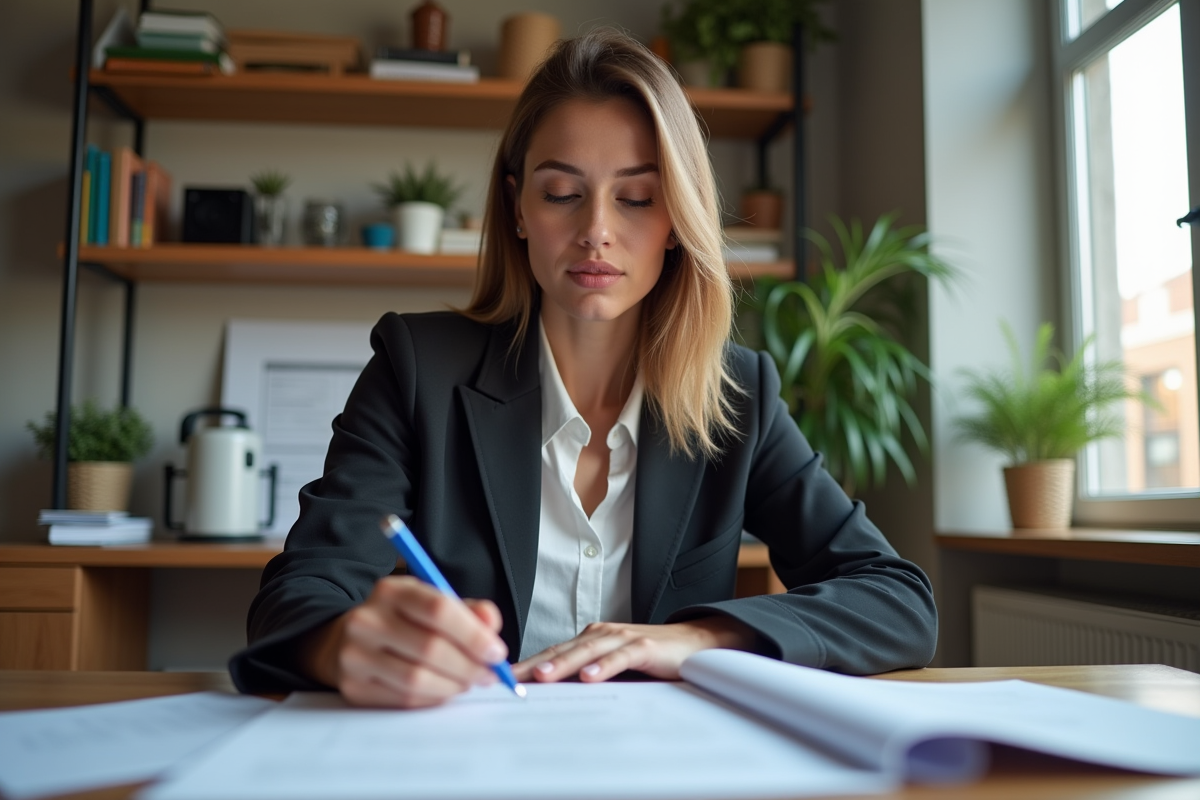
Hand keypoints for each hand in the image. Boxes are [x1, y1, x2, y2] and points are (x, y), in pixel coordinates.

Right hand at [303, 575, 508, 708]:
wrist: (345, 640)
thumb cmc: (402, 622)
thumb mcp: (431, 603)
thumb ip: (467, 611)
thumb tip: (491, 624)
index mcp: (391, 590)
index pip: (438, 609)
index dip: (473, 634)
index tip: (496, 651)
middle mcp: (367, 620)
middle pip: (430, 648)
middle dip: (469, 665)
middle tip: (488, 674)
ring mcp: (355, 655)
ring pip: (417, 679)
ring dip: (453, 685)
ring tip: (467, 682)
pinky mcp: (353, 687)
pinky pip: (404, 699)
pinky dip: (433, 698)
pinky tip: (443, 690)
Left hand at [513, 617, 758, 683]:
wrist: (694, 644)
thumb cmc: (650, 659)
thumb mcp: (612, 668)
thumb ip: (585, 676)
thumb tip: (550, 698)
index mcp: (590, 638)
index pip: (552, 652)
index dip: (528, 665)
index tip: (502, 680)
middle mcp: (601, 634)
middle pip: (562, 649)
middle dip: (535, 664)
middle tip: (510, 679)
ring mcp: (622, 638)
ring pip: (587, 651)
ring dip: (563, 663)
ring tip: (543, 678)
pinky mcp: (645, 646)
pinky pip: (621, 657)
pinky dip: (604, 667)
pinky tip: (590, 678)